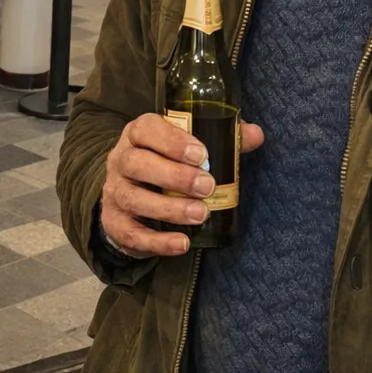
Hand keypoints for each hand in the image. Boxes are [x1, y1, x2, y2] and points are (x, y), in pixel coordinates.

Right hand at [100, 113, 264, 257]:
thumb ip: (222, 139)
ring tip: (200, 214)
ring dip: (169, 208)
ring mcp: (114, 192)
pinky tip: (183, 243)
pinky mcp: (114, 223)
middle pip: (137, 163)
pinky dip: (158, 241)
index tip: (202, 154)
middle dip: (175, 176)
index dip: (172, 141)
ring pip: (134, 198)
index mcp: (138, 135)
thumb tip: (256, 134)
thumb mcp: (187, 147)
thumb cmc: (166, 164)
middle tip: (207, 186)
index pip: (146, 129)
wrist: (130, 197)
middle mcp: (120, 160)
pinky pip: (132, 233)